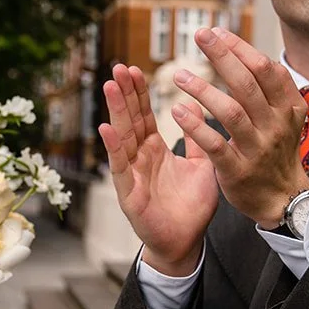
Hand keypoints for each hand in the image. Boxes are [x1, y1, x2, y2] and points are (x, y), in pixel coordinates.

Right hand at [98, 63, 219, 275]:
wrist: (186, 242)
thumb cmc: (192, 207)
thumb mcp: (201, 165)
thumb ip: (198, 137)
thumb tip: (196, 105)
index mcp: (154, 150)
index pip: (144, 115)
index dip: (139, 93)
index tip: (134, 68)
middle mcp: (139, 158)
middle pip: (130, 120)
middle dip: (124, 94)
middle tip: (118, 66)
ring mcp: (131, 174)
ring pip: (121, 138)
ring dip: (115, 111)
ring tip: (110, 85)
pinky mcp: (129, 193)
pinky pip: (120, 168)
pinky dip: (113, 148)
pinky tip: (106, 128)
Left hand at [171, 27, 308, 228]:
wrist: (283, 199)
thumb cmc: (277, 151)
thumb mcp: (286, 117)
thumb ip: (269, 88)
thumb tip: (244, 52)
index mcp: (287, 107)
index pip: (266, 69)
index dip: (241, 48)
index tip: (217, 33)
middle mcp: (275, 125)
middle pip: (248, 84)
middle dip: (223, 56)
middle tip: (199, 35)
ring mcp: (257, 148)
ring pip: (231, 111)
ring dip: (203, 90)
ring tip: (179, 75)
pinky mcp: (238, 170)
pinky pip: (215, 144)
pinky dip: (195, 126)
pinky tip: (177, 110)